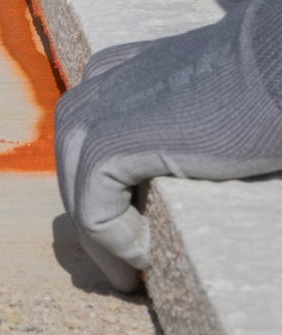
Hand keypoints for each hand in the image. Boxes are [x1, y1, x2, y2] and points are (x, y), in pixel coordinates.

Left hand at [54, 0, 281, 292]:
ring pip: (76, 188)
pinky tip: (146, 255)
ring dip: (101, 238)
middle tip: (127, 265)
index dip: (102, 188)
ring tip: (134, 272)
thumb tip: (176, 165)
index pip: (84, 136)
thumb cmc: (259, 84)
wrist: (274, 62)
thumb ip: (175, 119)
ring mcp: (102, 108)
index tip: (135, 233)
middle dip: (93, 216)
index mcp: (118, 68)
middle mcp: (100, 82)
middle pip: (72, 162)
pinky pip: (92, 208)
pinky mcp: (115, 139)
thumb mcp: (201, 97)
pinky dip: (113, 241)